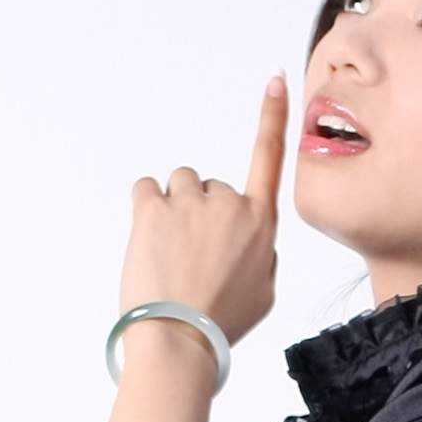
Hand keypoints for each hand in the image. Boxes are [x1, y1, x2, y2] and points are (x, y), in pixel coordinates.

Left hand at [118, 75, 289, 349]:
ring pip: (179, 185)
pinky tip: (148, 240)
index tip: (275, 80)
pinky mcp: (153, 209)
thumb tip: (245, 238)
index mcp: (261, 225)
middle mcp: (229, 206)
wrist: (179, 341)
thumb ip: (260, 254)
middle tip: (192, 258)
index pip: (270, 157)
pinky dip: (146, 208)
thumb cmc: (220, 325)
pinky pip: (146, 189)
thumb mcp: (263, 293)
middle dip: (200, 212)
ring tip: (170, 253)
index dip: (273, 115)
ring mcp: (190, 204)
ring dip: (173, 208)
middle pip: (211, 187)